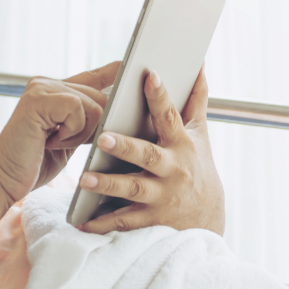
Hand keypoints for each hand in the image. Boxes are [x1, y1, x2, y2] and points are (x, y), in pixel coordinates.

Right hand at [0, 61, 119, 205]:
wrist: (3, 179)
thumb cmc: (33, 165)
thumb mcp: (68, 139)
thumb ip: (86, 121)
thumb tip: (116, 112)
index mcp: (53, 91)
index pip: (91, 77)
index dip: (112, 72)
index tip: (130, 63)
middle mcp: (46, 83)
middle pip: (101, 97)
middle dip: (93, 128)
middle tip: (60, 142)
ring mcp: (42, 88)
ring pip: (95, 106)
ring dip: (80, 134)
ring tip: (52, 142)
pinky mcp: (40, 99)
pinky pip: (79, 111)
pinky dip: (71, 133)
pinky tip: (48, 141)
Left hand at [78, 68, 224, 234]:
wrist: (208, 220)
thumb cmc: (197, 167)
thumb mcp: (200, 134)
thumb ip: (196, 99)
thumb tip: (199, 64)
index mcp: (180, 144)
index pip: (169, 116)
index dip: (160, 96)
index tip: (149, 75)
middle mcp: (171, 169)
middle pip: (147, 156)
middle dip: (125, 146)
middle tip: (102, 137)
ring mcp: (160, 197)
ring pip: (132, 190)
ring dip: (107, 185)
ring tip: (83, 180)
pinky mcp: (149, 221)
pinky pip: (123, 222)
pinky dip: (101, 224)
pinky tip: (80, 221)